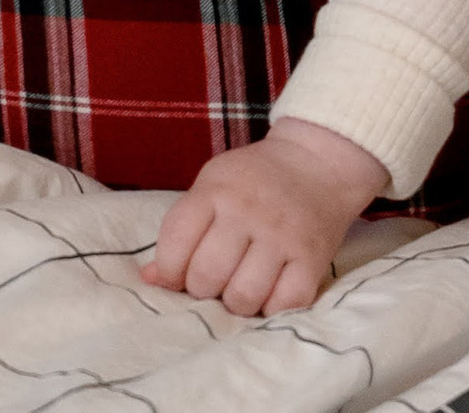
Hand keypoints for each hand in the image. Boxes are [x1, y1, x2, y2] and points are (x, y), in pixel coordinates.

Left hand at [145, 119, 389, 317]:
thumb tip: (150, 279)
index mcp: (216, 190)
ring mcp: (283, 235)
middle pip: (207, 278)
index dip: (170, 271)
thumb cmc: (254, 179)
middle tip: (216, 277)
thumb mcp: (211, 186)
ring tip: (242, 284)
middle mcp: (248, 211)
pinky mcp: (312, 257)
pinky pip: (283, 306)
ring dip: (237, 302)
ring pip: (243, 298)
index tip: (181, 271)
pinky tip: (270, 290)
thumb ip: (180, 229)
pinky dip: (272, 308)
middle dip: (204, 289)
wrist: (318, 160)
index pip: (175, 246)